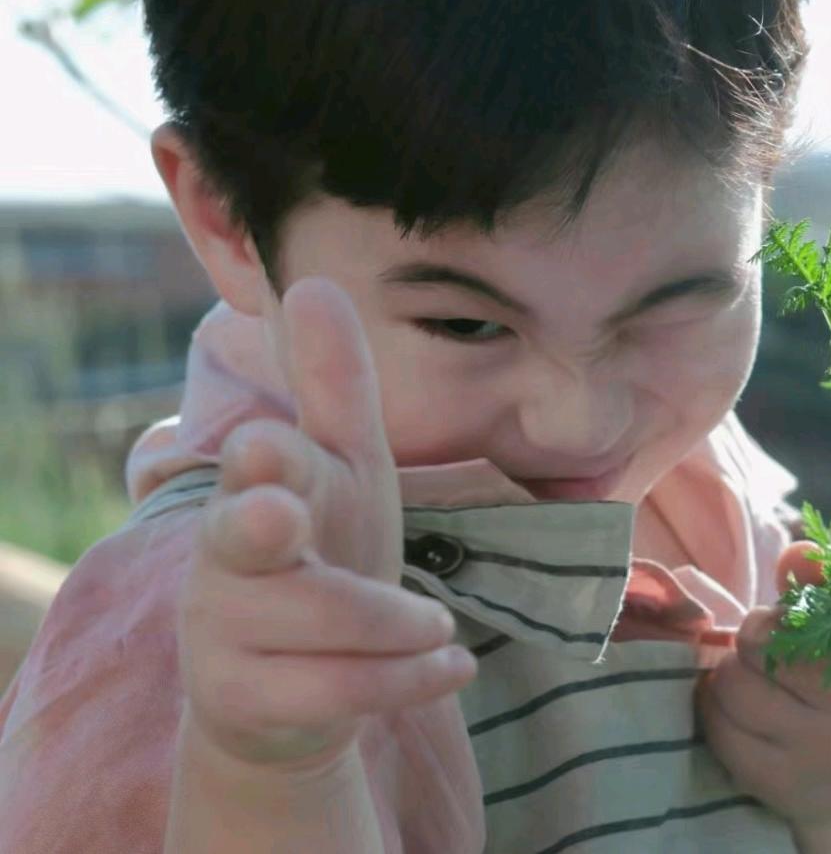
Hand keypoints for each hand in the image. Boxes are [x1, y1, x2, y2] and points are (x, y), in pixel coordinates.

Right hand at [176, 277, 477, 774]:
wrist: (290, 691)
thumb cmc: (322, 557)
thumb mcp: (340, 471)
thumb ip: (333, 387)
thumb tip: (315, 283)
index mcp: (259, 487)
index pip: (261, 464)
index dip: (266, 457)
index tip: (270, 446)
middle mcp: (224, 553)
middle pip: (236, 537)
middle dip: (253, 525)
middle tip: (276, 515)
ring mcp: (222, 632)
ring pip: (314, 623)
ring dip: (394, 625)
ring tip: (441, 628)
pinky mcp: (240, 703)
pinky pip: (331, 694)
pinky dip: (404, 680)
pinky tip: (453, 667)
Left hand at [694, 541, 830, 828]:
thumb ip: (821, 577)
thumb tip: (794, 555)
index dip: (792, 612)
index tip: (790, 617)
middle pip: (759, 645)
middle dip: (752, 638)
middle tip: (769, 649)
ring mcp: (827, 757)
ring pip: (732, 686)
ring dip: (730, 673)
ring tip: (757, 678)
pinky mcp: (783, 786)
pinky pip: (717, 727)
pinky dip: (716, 710)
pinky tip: (744, 711)